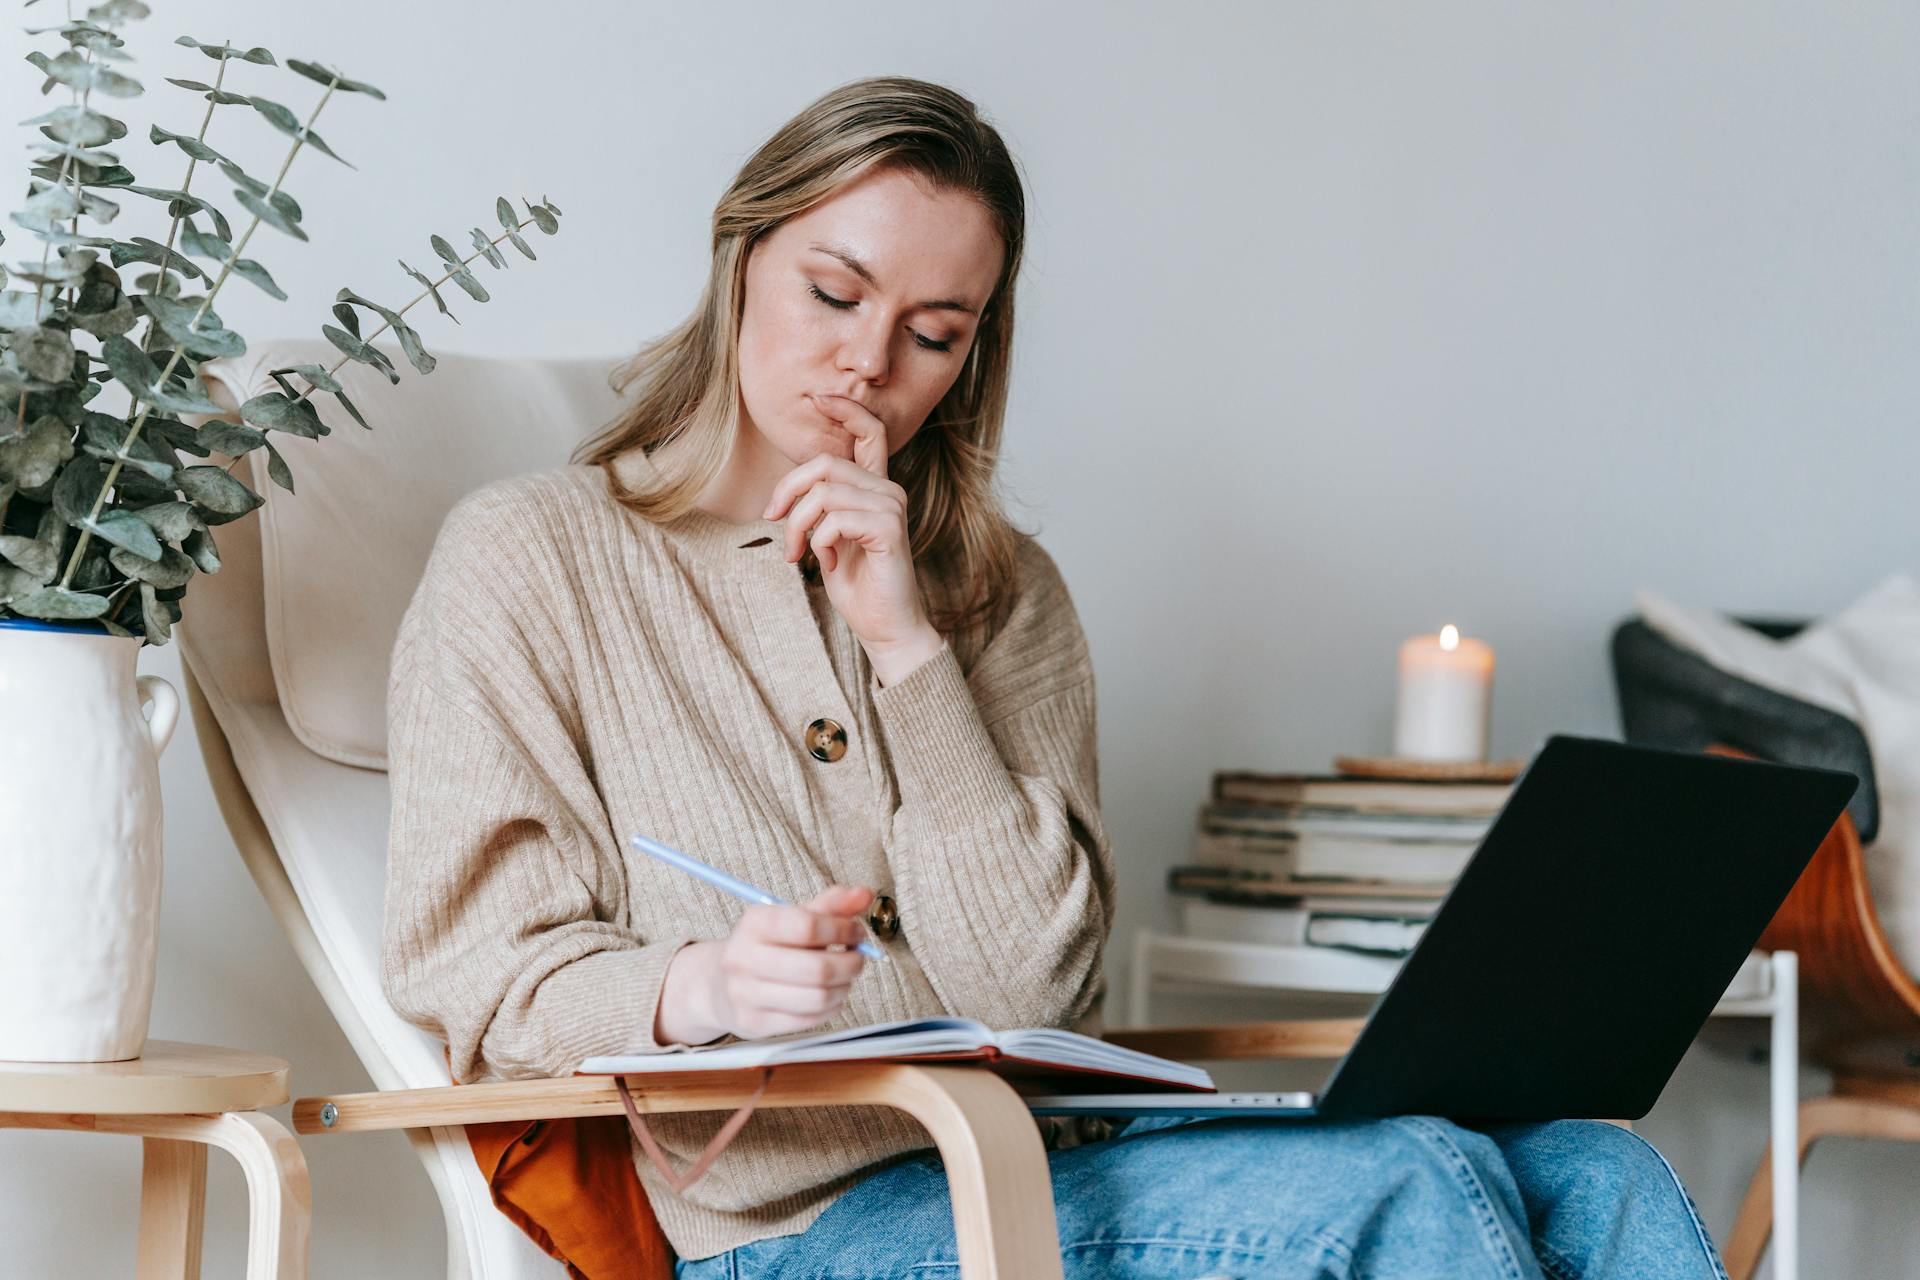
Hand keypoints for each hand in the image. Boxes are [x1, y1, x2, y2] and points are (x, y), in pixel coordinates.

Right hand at [654, 884, 873, 1044]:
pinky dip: (831, 1008)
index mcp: (753, 924)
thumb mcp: (792, 918)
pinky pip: (809, 1020)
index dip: (843, 929)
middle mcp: (743, 958)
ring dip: (844, 987)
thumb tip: (864, 894)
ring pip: (818, 998)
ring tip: (845, 977)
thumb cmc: (766, 946)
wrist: (718, 984)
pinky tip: (830, 996)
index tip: (856, 932)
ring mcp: (745, 994)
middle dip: (851, 963)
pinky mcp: (754, 1024)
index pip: (808, 926)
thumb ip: (831, 905)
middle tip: (858, 958)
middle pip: (817, 968)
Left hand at [763, 395, 941, 666]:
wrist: (883, 625)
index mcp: (874, 487)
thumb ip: (819, 505)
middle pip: (825, 463)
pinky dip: (818, 543)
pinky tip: (824, 562)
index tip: (816, 398)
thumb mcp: (828, 535)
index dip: (845, 408)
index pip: (870, 431)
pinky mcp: (889, 530)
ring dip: (797, 527)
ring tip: (797, 553)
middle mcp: (888, 490)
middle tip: (773, 519)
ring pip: (824, 493)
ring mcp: (891, 508)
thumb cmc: (855, 582)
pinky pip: (835, 519)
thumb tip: (788, 488)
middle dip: (788, 490)